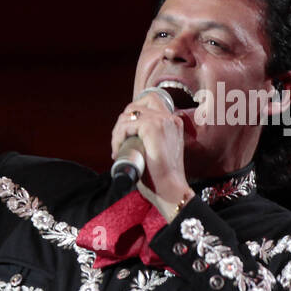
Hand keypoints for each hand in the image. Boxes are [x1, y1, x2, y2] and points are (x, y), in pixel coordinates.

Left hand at [110, 92, 191, 211]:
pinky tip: (118, 150)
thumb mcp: (155, 150)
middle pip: (135, 106)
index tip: (124, 136)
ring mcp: (163, 120)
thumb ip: (148, 139)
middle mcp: (170, 117)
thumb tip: (128, 137)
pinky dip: (118, 137)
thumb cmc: (160, 175)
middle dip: (121, 124)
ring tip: (117, 149)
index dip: (131, 115)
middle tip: (118, 144)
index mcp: (173, 121)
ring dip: (117, 132)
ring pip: (129, 115)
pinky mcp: (153, 127)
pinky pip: (127, 124)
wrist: (169, 188)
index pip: (148, 102)